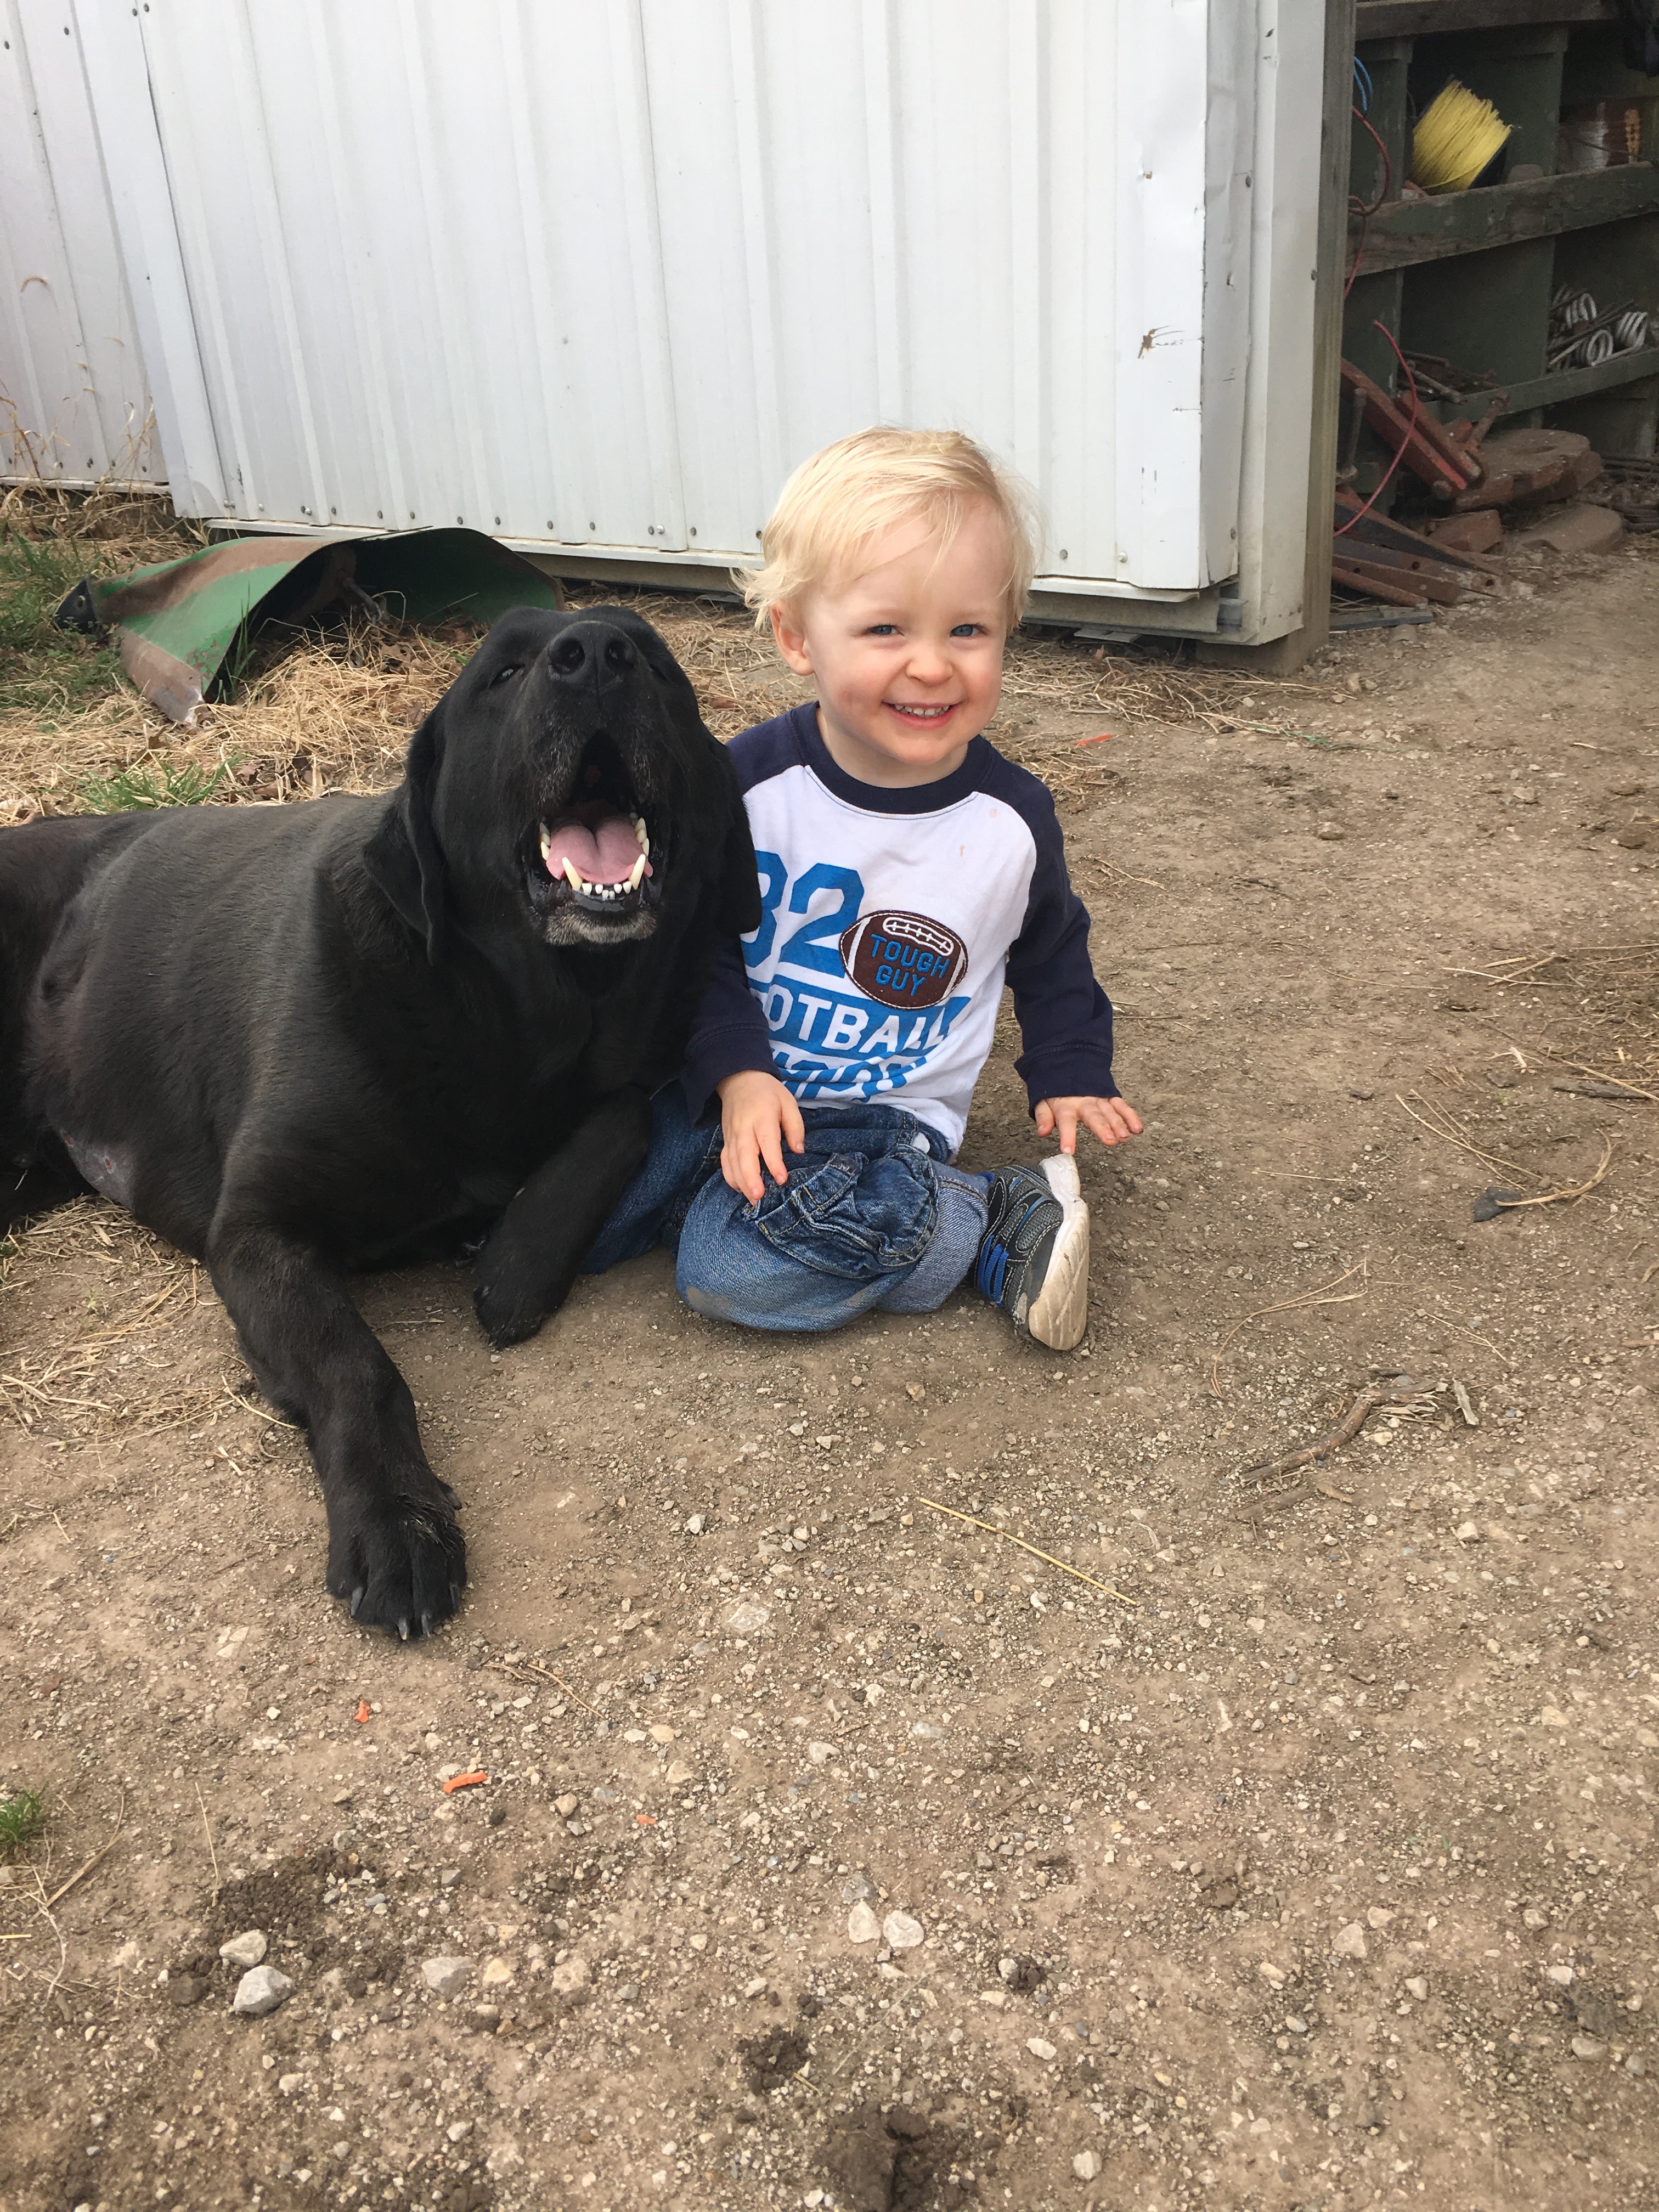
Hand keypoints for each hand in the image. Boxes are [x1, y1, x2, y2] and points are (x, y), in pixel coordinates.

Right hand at [716, 1069, 805, 1203]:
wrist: (738, 1079)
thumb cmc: (767, 1092)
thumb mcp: (788, 1102)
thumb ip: (795, 1127)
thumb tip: (799, 1151)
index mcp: (762, 1117)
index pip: (767, 1142)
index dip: (773, 1162)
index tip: (782, 1178)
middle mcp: (744, 1128)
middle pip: (744, 1156)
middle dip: (750, 1178)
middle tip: (759, 1197)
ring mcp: (732, 1136)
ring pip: (732, 1162)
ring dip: (740, 1183)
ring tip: (752, 1200)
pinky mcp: (726, 1141)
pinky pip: (725, 1162)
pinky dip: (730, 1177)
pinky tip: (740, 1189)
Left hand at [1034, 1093, 1142, 1152]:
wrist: (1068, 1064)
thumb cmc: (1057, 1090)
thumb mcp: (1043, 1101)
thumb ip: (1044, 1117)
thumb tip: (1042, 1132)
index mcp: (1065, 1105)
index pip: (1066, 1122)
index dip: (1067, 1136)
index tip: (1068, 1151)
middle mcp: (1084, 1103)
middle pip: (1094, 1117)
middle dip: (1102, 1128)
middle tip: (1110, 1140)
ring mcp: (1099, 1100)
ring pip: (1110, 1112)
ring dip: (1118, 1124)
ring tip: (1125, 1136)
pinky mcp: (1110, 1098)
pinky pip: (1121, 1106)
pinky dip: (1130, 1116)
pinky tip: (1137, 1128)